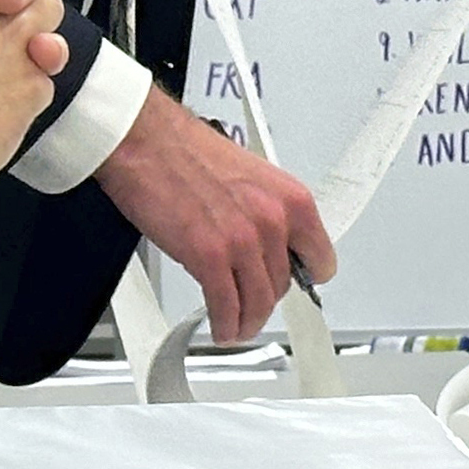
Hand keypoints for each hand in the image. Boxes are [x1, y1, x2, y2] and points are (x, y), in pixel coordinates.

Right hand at [95, 85, 335, 347]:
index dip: (304, 277)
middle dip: (266, 298)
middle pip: (283, 285)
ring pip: (258, 303)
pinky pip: (227, 307)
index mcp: (290, 198)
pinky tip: (222, 327)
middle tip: (253, 301)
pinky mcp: (209, 257)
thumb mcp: (251, 176)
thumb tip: (271, 239)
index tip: (296, 283)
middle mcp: (273, 220)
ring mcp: (242, 241)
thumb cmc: (188, 151)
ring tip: (238, 326)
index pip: (320, 258)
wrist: (147, 141)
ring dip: (248, 321)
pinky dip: (226, 325)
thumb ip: (267, 210)